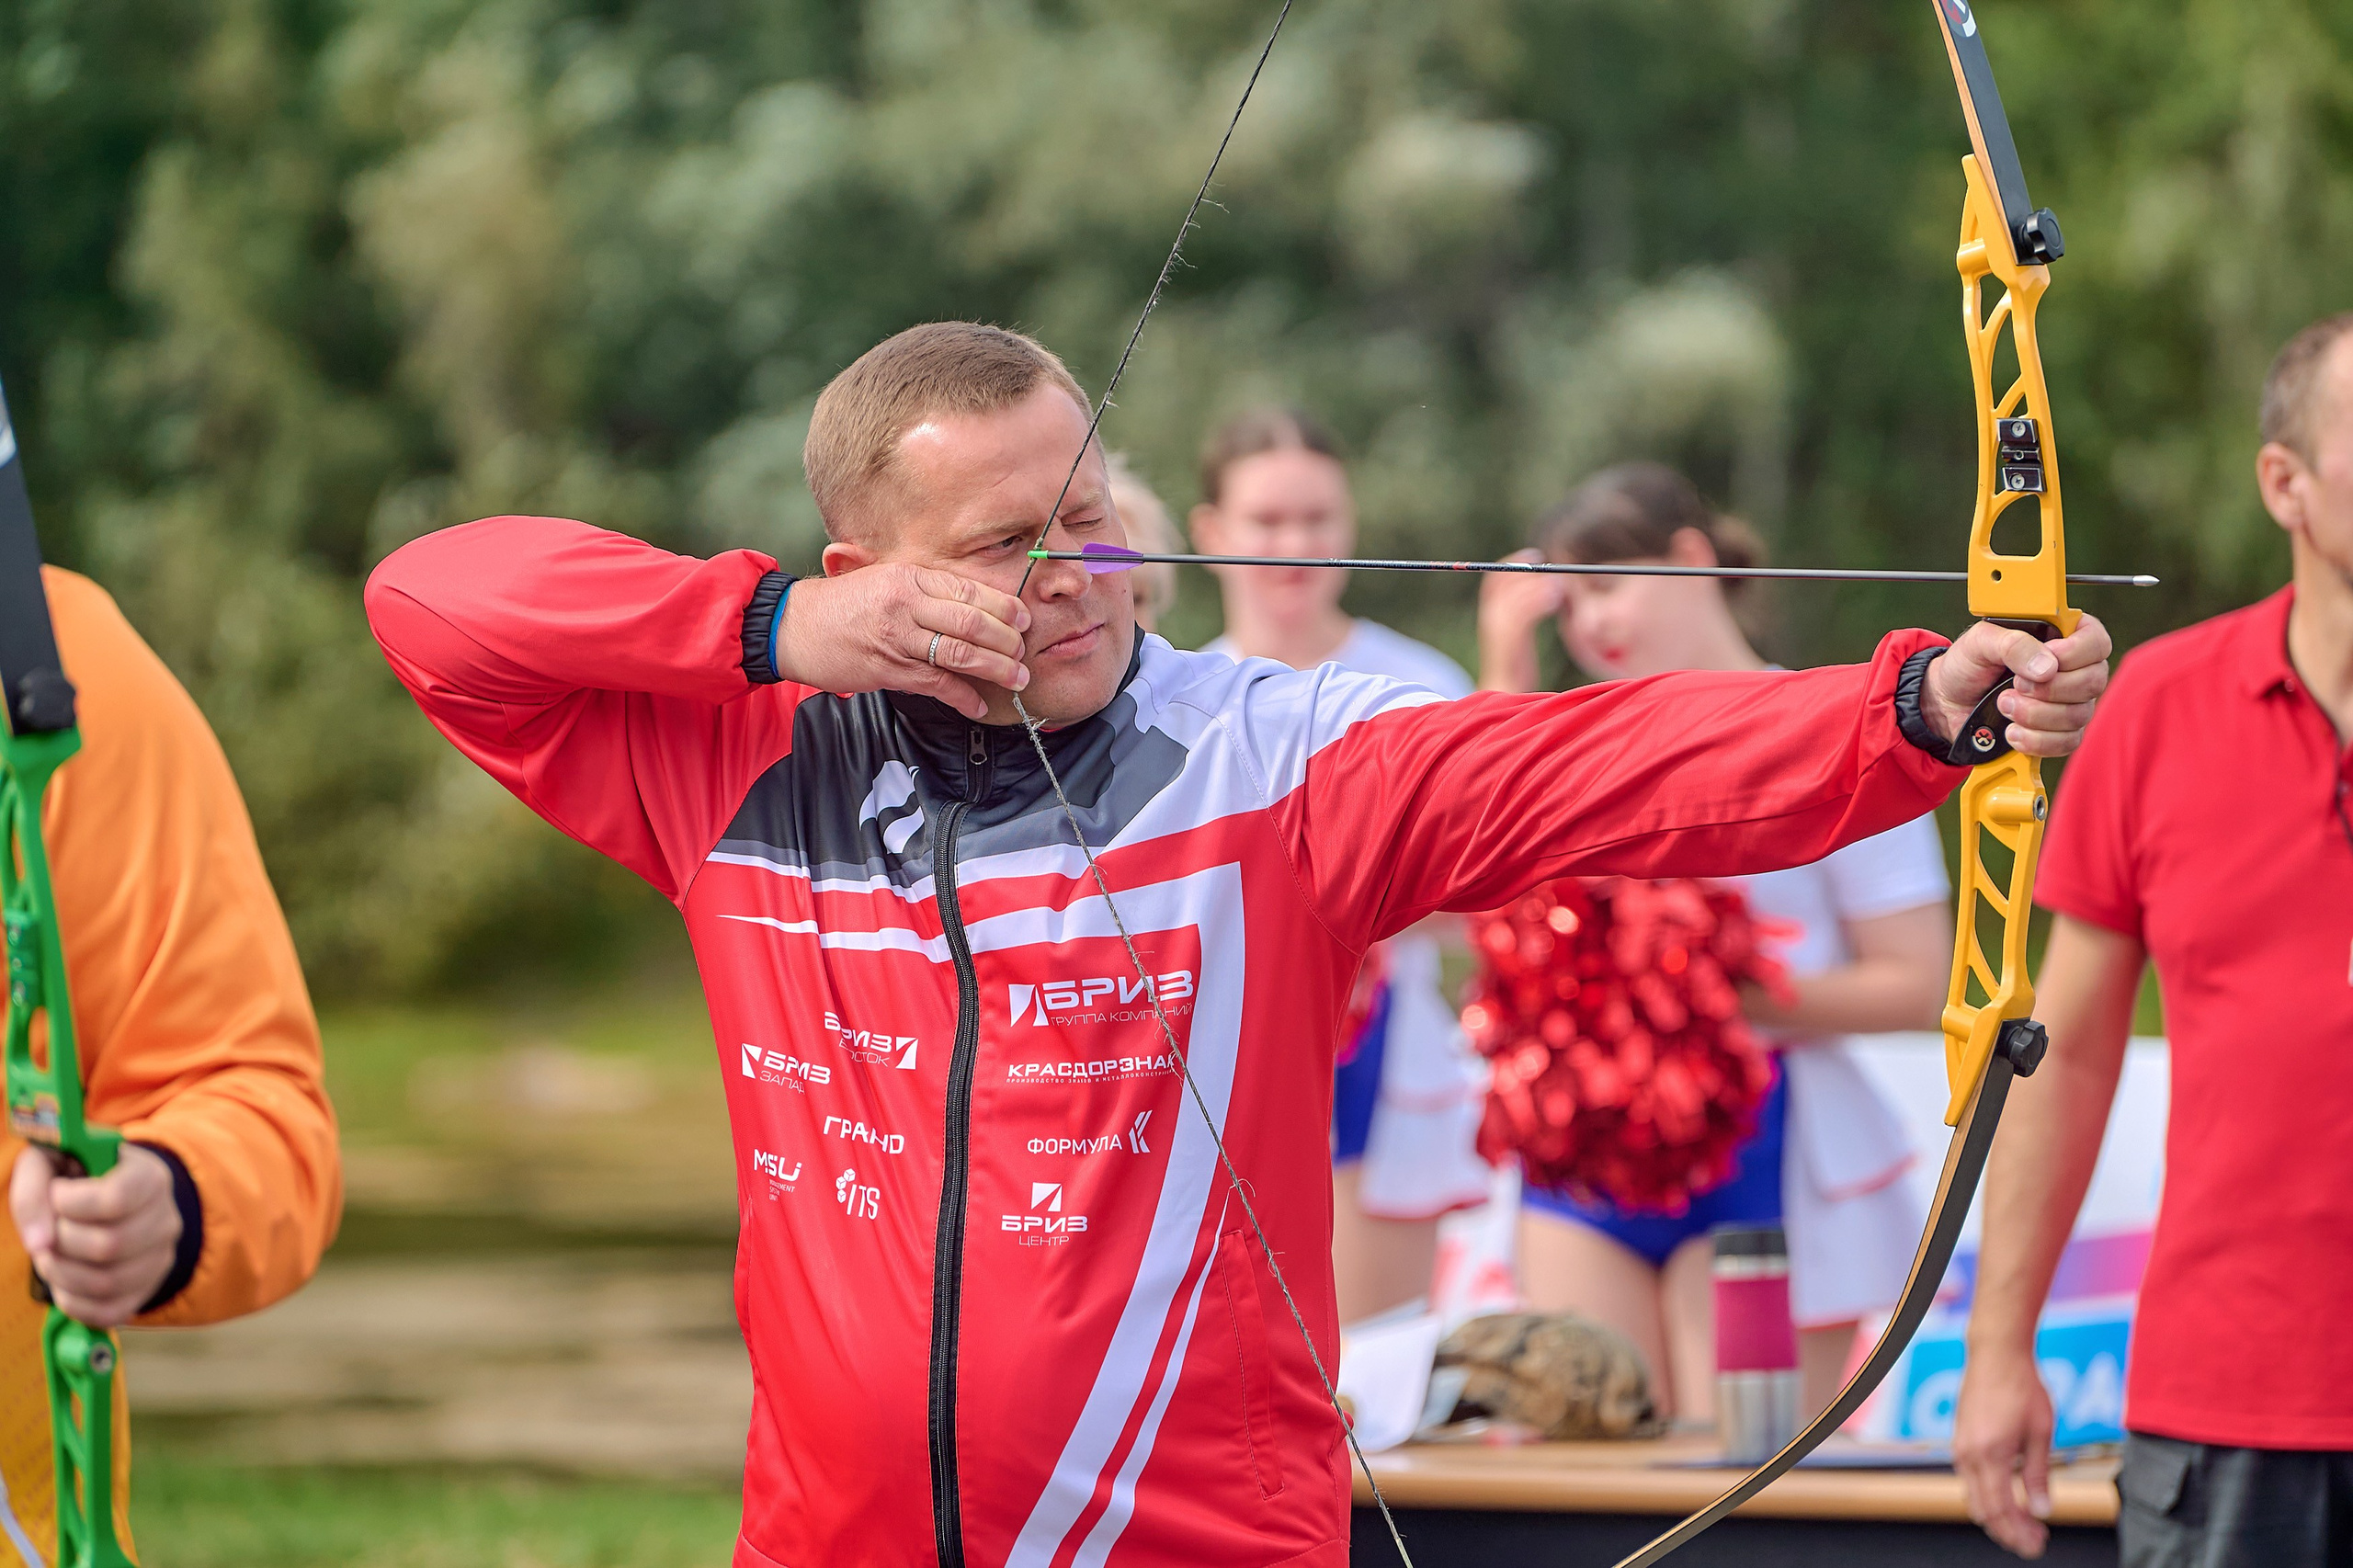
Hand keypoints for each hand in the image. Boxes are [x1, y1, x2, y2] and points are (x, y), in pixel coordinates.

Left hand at [10, 1143, 183, 1327]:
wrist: (108, 1196)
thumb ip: (33, 1189)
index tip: (57, 1194)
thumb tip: (39, 1242)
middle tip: (48, 1231)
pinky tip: (63, 1281)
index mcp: (150, 1177)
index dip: (70, 1204)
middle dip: (60, 1242)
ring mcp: (160, 1257)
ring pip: (106, 1283)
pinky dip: (74, 1302)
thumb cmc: (75, 1176)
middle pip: (108, 1246)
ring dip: (61, 1274)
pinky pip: (109, 1312)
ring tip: (50, 1255)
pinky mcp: (147, 1289)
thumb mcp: (50, 1162)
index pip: (115, 1201)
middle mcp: (166, 1218)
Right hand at [774, 566, 1031, 720]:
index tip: (1025, 620)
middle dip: (1007, 641)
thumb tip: (974, 606)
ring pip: (960, 653)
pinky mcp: (887, 669)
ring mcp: (897, 637)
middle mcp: (906, 603)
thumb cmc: (844, 604)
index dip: (1005, 607)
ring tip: (1016, 680)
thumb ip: (926, 591)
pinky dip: (963, 697)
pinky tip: (979, 706)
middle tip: (1025, 655)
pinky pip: (936, 683)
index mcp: (910, 577)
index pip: (970, 589)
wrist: (794, 626)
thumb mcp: (886, 581)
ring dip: (995, 669)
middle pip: (973, 622)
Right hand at [1477, 550, 1564, 691]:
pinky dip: (1539, 600)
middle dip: (1527, 571)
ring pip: (1516, 594)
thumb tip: (1541, 594)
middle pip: (1503, 581)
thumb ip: (1521, 618)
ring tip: (1558, 588)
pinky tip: (1555, 599)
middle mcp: (1490, 619)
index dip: (1513, 564)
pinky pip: (1524, 611)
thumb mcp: (1516, 640)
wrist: (1503, 697)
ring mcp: (1497, 630)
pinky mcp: (1509, 641)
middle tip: (1551, 570)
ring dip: (1538, 586)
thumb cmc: (1514, 671)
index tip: (1534, 557)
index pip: (1493, 580)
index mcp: (1489, 617)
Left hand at [1923, 614, 2111, 757]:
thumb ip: (2013, 644)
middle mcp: (2073, 670)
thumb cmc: (1968, 664)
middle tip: (2012, 686)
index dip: (2074, 653)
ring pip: (2078, 715)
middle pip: (2092, 682)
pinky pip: (2067, 742)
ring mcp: (2070, 703)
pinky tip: (2012, 732)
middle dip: (2048, 689)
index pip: (2096, 642)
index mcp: (2060, 637)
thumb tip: (2047, 667)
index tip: (2045, 658)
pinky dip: (2036, 740)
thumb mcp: (1980, 642)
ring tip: (2003, 705)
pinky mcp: (2059, 732)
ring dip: (2035, 715)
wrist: (1948, 702)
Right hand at [1953, 1345, 2056, 1556]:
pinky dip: (1988, 1497)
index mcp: (1990, 1454)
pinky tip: (2009, 1497)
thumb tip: (2042, 1510)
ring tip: (2026, 1523)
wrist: (1996, 1355)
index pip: (1999, 1510)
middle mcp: (1968, 1455)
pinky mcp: (1960, 1441)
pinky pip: (1970, 1481)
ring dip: (1998, 1516)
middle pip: (1983, 1510)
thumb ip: (2038, 1475)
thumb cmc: (2022, 1388)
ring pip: (1973, 1498)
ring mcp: (1960, 1448)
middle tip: (2034, 1541)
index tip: (2037, 1544)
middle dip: (2007, 1531)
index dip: (2018, 1533)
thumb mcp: (2040, 1433)